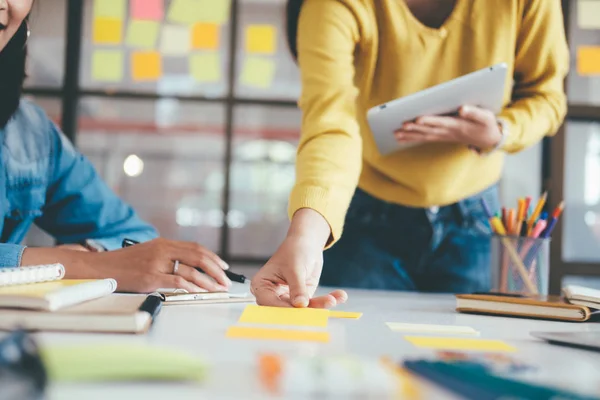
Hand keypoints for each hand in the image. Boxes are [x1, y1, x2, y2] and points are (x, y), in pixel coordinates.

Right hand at [22, 238, 230, 292]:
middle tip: (226, 280)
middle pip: (198, 257)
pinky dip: (191, 286)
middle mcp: (162, 250)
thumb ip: (168, 256)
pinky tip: (198, 291)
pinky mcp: (149, 277)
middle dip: (216, 270)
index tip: (223, 267)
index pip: (196, 248)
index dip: (213, 257)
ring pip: (190, 270)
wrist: (101, 268)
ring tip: (216, 289)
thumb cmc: (125, 264)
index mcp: (164, 243)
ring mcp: (156, 263)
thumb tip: (191, 268)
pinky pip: (176, 281)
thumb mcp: (149, 253)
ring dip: (207, 281)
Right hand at [251, 209, 347, 307]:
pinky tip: (340, 296)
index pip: (269, 304)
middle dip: (306, 310)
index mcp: (262, 286)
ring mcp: (289, 298)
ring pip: (303, 309)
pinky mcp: (303, 299)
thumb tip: (300, 305)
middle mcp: (273, 296)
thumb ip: (297, 287)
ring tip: (333, 299)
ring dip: (321, 305)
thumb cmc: (294, 250)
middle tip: (320, 308)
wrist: (307, 243)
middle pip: (286, 310)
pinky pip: (314, 304)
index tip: (299, 310)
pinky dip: (327, 301)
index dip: (283, 309)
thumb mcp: (295, 268)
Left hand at [395, 105, 501, 149]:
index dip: (429, 121)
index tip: (417, 119)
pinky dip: (413, 139)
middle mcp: (448, 132)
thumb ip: (474, 113)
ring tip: (395, 135)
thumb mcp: (486, 117)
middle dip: (414, 129)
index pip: (441, 122)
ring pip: (424, 136)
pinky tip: (401, 138)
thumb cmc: (486, 124)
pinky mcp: (441, 137)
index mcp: (458, 125)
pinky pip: (425, 139)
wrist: (488, 139)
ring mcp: (444, 136)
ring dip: (410, 136)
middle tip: (400, 127)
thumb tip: (463, 108)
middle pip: (428, 130)